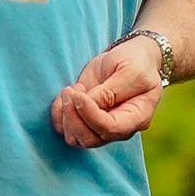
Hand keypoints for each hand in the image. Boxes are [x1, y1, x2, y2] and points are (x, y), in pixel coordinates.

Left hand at [51, 35, 165, 147]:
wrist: (131, 56)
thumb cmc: (136, 62)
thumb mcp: (131, 71)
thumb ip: (112, 91)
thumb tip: (88, 105)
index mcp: (137, 118)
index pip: (110, 129)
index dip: (90, 115)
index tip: (79, 94)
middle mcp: (118, 128)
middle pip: (90, 139)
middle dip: (74, 117)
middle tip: (70, 90)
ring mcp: (100, 125)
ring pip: (75, 138)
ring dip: (65, 116)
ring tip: (70, 90)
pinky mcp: (85, 118)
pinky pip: (65, 129)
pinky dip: (58, 115)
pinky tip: (64, 96)